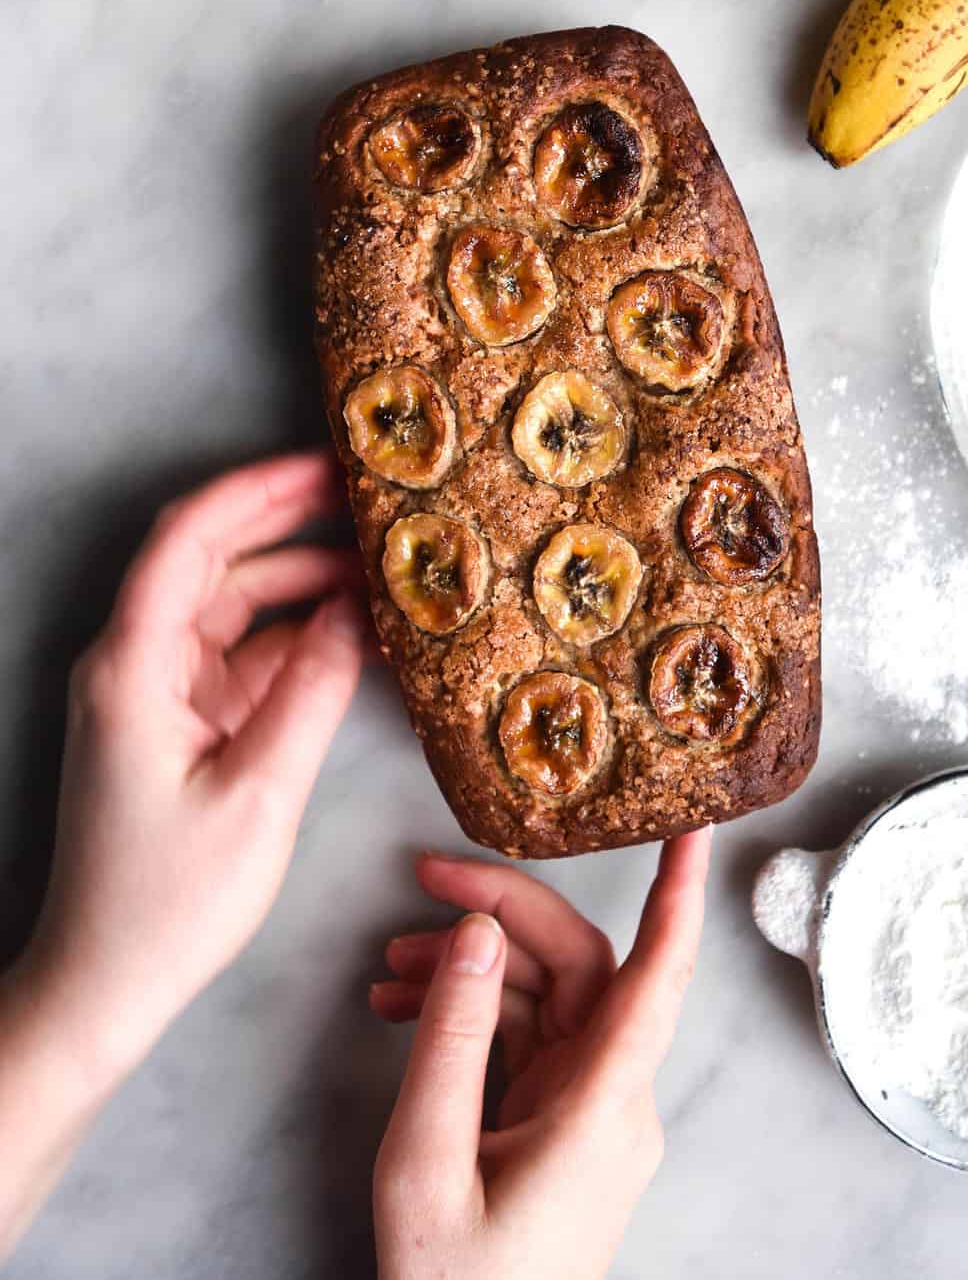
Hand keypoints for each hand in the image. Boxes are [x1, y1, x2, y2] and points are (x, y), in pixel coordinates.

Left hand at [17, 450, 365, 1082]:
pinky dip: (293, 637)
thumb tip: (358, 612)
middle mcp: (135, 664)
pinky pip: (240, 654)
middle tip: (367, 498)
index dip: (256, 491)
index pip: (188, 541)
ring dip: (299, 581)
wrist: (104, 983)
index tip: (324, 466)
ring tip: (379, 564)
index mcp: (133, 668)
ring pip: (231, 603)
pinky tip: (354, 631)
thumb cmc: (167, 902)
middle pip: (211, 559)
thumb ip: (311, 691)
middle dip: (287, 521)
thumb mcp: (258, 793)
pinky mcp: (178, 722)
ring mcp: (155, 691)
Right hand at [371, 829, 711, 1279]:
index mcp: (603, 1107)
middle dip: (505, 911)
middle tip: (426, 877)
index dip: (679, 894)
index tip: (695, 826)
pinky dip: (471, 1015)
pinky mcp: (560, 1125)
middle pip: (578, 966)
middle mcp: (613, 1100)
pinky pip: (527, 1040)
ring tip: (388, 964)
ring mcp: (589, 1113)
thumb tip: (481, 932)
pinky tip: (402, 1006)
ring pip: (546, 998)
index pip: (658, 976)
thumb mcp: (427, 1161)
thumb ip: (452, 1039)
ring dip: (472, 967)